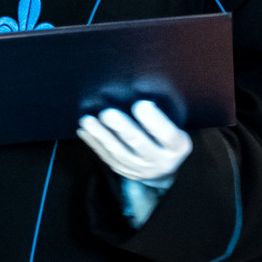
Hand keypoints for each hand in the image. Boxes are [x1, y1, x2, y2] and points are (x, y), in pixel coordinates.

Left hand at [76, 100, 192, 187]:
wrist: (165, 171)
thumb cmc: (169, 137)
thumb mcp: (177, 127)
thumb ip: (163, 115)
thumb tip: (141, 89)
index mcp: (177, 146)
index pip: (167, 134)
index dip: (154, 120)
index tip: (141, 104)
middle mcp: (159, 160)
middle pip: (138, 143)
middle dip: (121, 127)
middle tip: (107, 113)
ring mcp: (141, 169)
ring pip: (118, 152)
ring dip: (101, 135)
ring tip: (87, 120)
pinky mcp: (124, 171)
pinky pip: (106, 157)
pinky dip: (94, 144)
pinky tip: (84, 131)